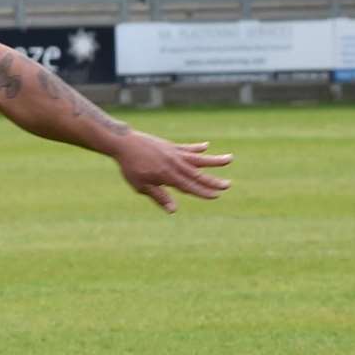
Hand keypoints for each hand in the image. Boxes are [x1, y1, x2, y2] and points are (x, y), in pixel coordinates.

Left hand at [114, 135, 232, 213]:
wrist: (124, 143)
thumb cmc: (130, 167)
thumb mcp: (142, 186)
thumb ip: (159, 197)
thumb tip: (174, 210)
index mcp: (169, 176)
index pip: (190, 186)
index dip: (203, 192)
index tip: (216, 195)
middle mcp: (175, 164)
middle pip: (198, 174)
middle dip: (214, 181)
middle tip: (229, 184)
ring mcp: (174, 153)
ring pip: (198, 158)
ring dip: (214, 160)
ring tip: (230, 158)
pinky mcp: (170, 146)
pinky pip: (187, 148)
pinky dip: (197, 148)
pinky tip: (206, 147)